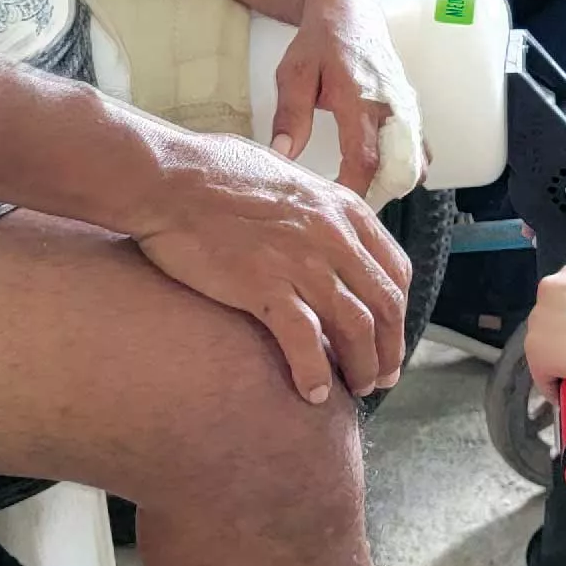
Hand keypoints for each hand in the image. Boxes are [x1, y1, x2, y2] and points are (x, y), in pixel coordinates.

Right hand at [134, 137, 411, 403]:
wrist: (168, 176)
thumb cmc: (214, 172)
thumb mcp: (287, 177)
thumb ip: (313, 207)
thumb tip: (317, 225)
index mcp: (343, 209)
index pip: (395, 269)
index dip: (397, 311)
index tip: (389, 335)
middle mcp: (333, 236)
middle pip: (384, 304)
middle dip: (389, 348)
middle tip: (381, 377)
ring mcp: (301, 261)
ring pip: (355, 326)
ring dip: (361, 366)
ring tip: (356, 390)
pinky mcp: (263, 285)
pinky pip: (303, 340)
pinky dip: (313, 371)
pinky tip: (311, 393)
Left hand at [269, 0, 408, 194]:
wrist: (350, 9)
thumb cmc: (319, 41)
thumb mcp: (293, 73)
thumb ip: (290, 115)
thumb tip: (283, 155)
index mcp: (360, 98)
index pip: (364, 158)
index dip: (352, 189)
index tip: (333, 205)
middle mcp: (392, 107)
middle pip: (399, 170)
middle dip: (376, 195)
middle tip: (347, 207)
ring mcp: (408, 109)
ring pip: (415, 163)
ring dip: (392, 184)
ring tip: (361, 192)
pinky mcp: (412, 110)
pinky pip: (419, 151)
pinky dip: (404, 169)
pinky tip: (379, 174)